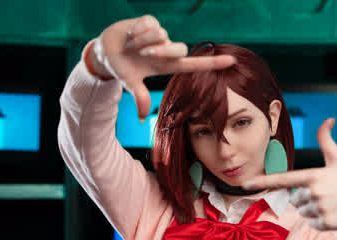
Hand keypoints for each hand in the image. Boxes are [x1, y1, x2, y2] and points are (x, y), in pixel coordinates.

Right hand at [92, 15, 235, 120]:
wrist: (104, 52)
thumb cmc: (121, 68)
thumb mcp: (130, 83)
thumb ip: (140, 97)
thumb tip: (142, 119)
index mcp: (166, 65)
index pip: (194, 65)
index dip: (213, 64)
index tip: (232, 61)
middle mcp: (167, 50)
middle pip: (179, 49)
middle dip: (160, 51)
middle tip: (142, 54)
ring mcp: (160, 35)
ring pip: (161, 35)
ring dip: (143, 42)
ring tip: (132, 46)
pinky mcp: (151, 21)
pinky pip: (150, 25)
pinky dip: (136, 31)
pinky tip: (130, 35)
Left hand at [242, 118, 336, 233]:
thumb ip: (326, 140)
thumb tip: (328, 118)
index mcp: (313, 175)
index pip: (283, 179)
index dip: (263, 181)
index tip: (245, 184)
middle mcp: (314, 192)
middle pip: (294, 199)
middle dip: (307, 198)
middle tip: (328, 194)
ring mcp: (319, 208)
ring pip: (301, 212)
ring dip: (313, 210)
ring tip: (332, 204)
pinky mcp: (325, 223)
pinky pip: (311, 223)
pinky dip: (321, 221)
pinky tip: (335, 214)